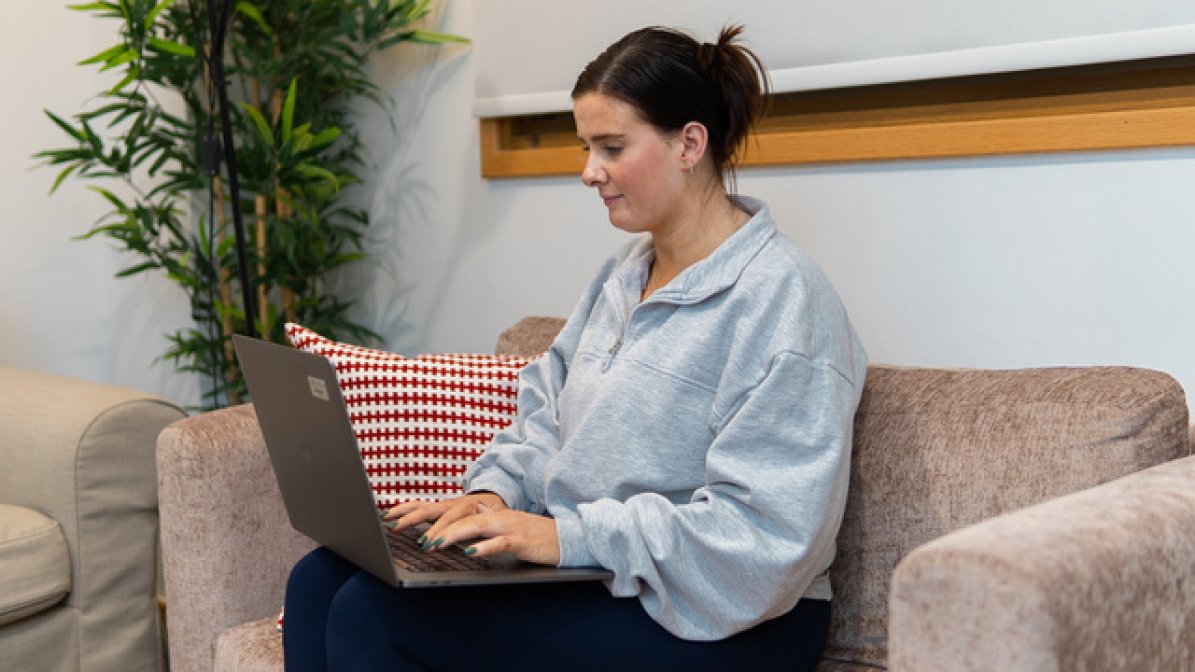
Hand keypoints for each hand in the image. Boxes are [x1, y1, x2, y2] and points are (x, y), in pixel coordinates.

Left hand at [384, 494, 559, 565]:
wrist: (565, 538)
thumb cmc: (533, 536)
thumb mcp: (503, 529)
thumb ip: (483, 527)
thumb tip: (463, 530)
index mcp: (488, 513)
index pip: (451, 510)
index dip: (424, 512)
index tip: (397, 518)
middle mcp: (494, 515)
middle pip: (459, 515)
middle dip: (433, 525)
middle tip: (412, 535)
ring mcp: (507, 525)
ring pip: (475, 526)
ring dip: (453, 535)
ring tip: (435, 544)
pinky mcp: (520, 539)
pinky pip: (500, 542)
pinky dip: (484, 547)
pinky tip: (471, 553)